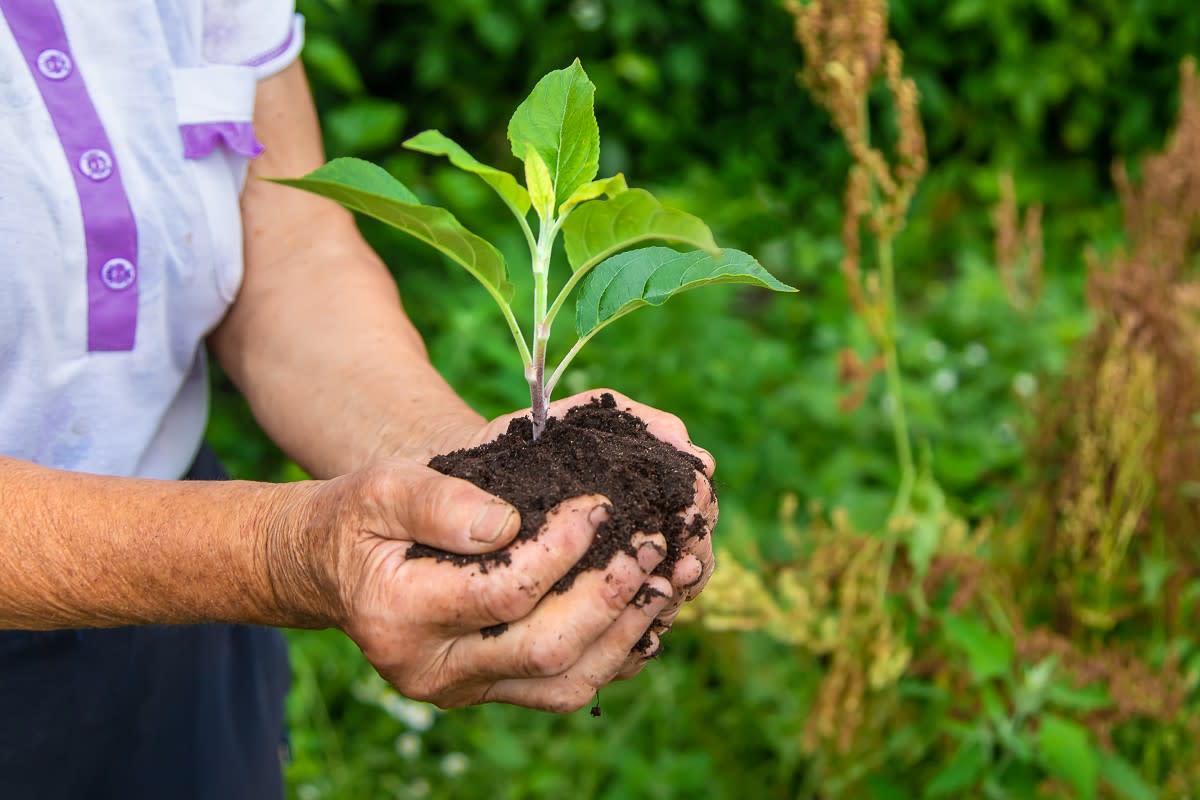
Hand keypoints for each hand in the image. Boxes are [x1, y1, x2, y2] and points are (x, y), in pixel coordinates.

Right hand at [274, 457, 673, 710]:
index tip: (598, 505)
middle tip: (651, 544)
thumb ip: (438, 502)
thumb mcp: (382, 488)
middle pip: (544, 650)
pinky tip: (644, 612)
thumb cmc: (360, 518)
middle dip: (609, 596)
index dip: (560, 550)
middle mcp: (432, 668)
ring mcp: (462, 688)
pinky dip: (612, 655)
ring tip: (665, 579)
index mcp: (399, 614)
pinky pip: (563, 690)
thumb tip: (507, 522)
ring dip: (625, 632)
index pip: (502, 591)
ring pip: (563, 684)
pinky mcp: (488, 690)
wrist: (332, 568)